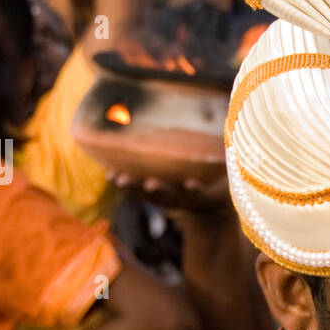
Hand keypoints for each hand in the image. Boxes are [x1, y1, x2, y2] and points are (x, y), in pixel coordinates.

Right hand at [107, 168, 230, 215]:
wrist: (220, 204)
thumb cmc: (190, 182)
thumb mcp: (173, 172)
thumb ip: (159, 156)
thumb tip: (142, 126)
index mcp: (159, 189)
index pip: (137, 186)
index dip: (123, 182)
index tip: (109, 175)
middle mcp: (170, 196)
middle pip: (147, 193)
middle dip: (133, 187)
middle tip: (120, 179)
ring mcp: (187, 198)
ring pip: (171, 195)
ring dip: (159, 190)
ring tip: (150, 183)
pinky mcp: (206, 197)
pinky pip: (199, 193)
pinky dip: (193, 188)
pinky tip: (190, 183)